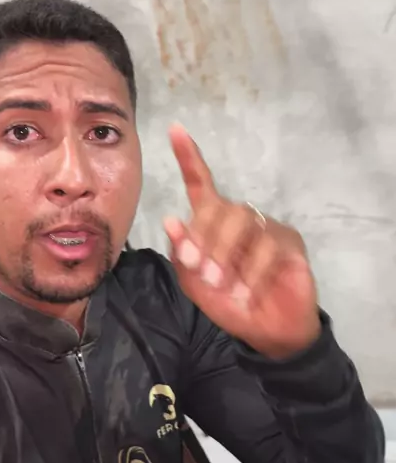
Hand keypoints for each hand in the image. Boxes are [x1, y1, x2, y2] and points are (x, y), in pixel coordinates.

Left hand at [164, 125, 320, 358]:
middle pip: (220, 207)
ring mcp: (267, 228)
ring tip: (221, 284)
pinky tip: (246, 294)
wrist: (268, 332)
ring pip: (242, 221)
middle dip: (205, 239)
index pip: (201, 185)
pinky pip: (267, 247)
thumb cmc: (231, 304)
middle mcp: (241, 219)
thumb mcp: (196, 284)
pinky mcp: (289, 243)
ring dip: (225, 254)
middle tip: (199, 269)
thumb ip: (183, 255)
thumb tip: (172, 220)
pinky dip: (251, 273)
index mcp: (214, 224)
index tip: (175, 130)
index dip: (189, 158)